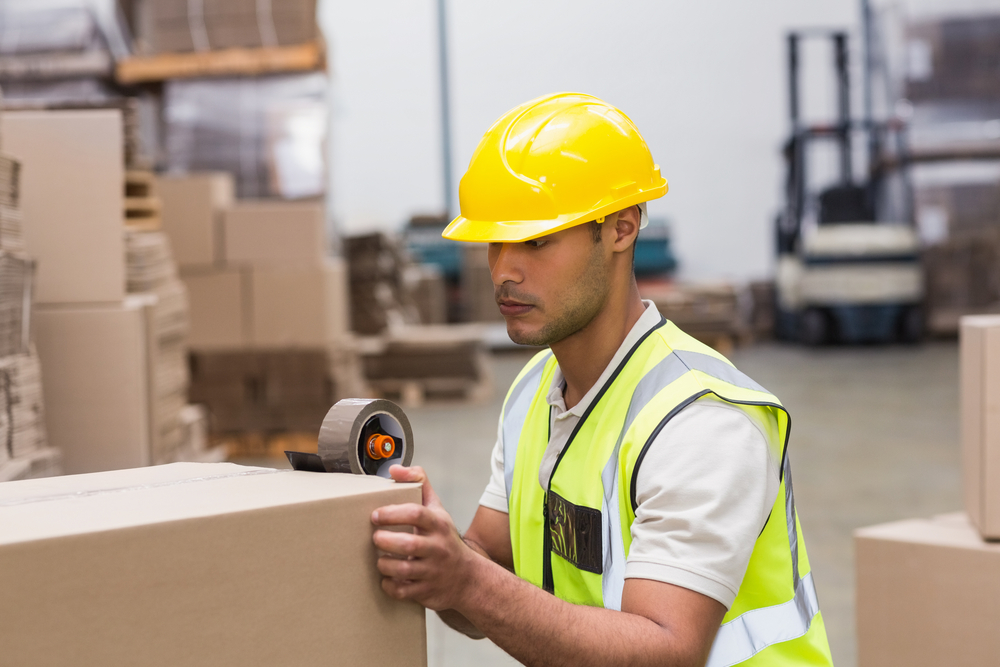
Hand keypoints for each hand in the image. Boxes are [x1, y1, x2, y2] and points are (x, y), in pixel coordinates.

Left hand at [371, 465, 477, 610]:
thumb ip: (418, 484)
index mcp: (438, 524)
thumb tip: (394, 470)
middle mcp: (437, 547)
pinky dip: (389, 585)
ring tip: (381, 558)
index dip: (392, 513)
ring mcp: (432, 571)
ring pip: (401, 569)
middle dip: (385, 541)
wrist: (468, 578)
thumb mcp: (437, 510)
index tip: (376, 516)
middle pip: (407, 544)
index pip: (416, 514)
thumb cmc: (445, 540)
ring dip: (384, 564)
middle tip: (377, 538)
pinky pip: (401, 590)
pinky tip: (388, 577)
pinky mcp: (426, 591)